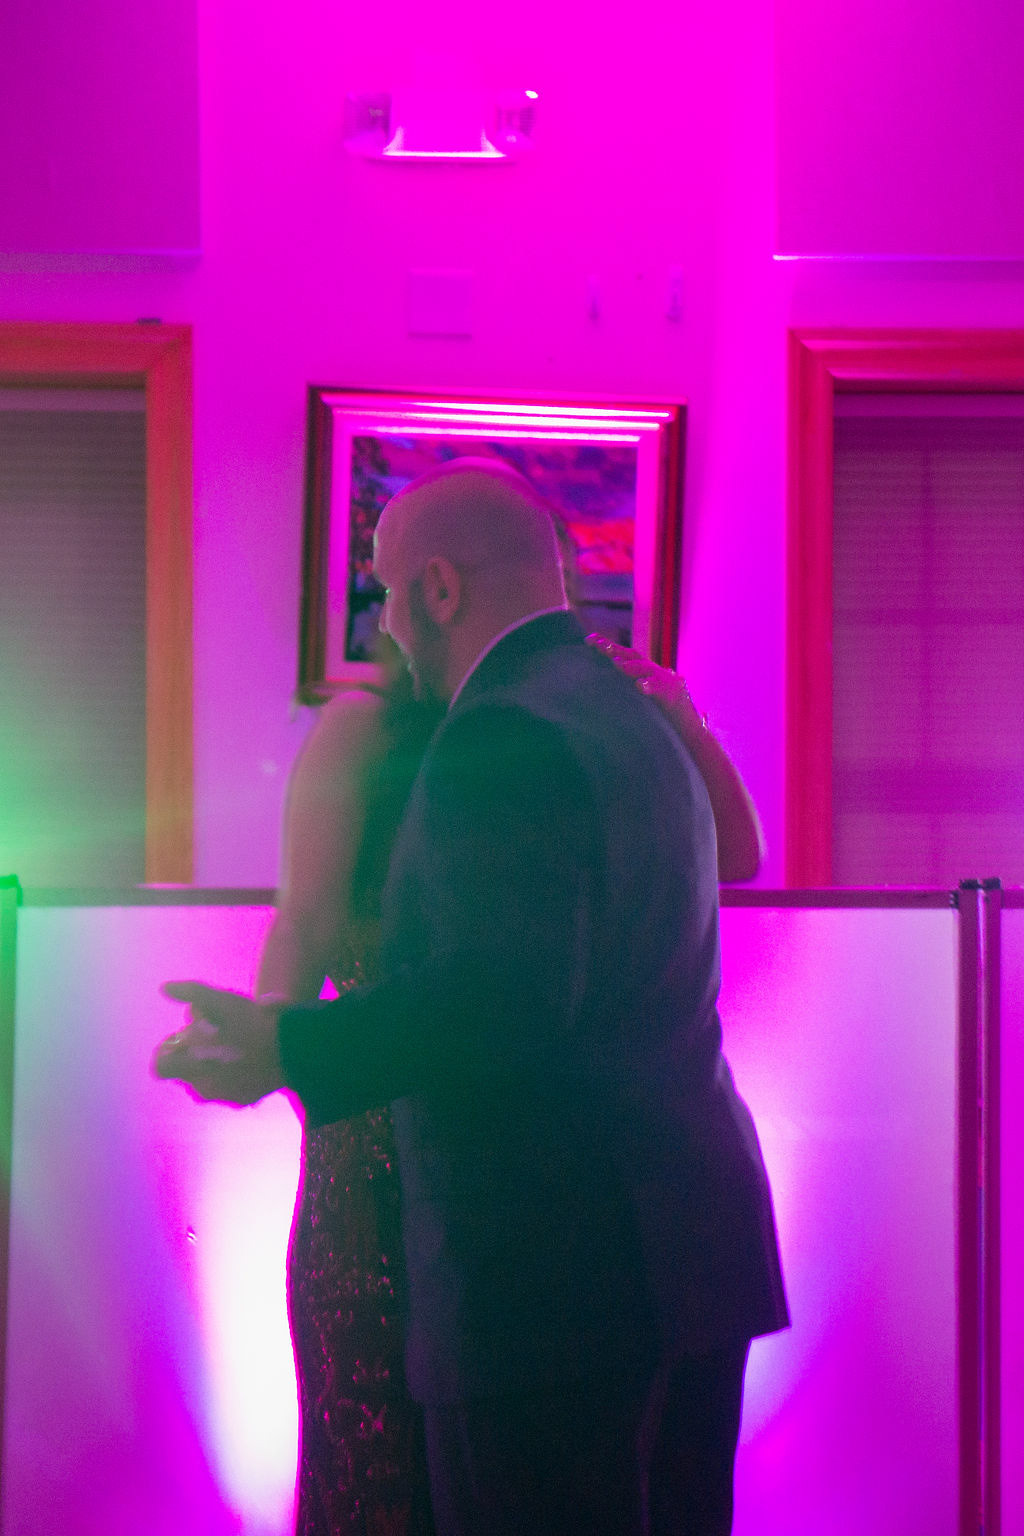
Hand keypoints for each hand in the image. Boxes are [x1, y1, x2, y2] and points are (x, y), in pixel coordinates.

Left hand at [152, 981, 284, 1105]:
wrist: (294, 1049)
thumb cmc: (253, 1024)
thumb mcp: (221, 1000)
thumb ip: (190, 993)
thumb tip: (165, 987)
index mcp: (191, 1066)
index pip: (160, 1066)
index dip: (167, 1051)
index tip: (180, 1039)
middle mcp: (203, 1088)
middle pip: (184, 1073)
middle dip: (192, 1056)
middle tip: (209, 1036)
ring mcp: (225, 1097)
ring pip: (206, 1081)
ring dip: (210, 1066)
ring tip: (230, 1045)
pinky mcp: (245, 1100)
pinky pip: (228, 1088)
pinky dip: (231, 1076)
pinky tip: (245, 1058)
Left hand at [585, 635, 701, 721]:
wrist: (688, 717)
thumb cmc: (661, 702)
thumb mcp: (641, 690)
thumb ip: (626, 681)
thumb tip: (602, 676)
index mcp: (642, 668)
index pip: (623, 654)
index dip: (607, 645)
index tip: (588, 639)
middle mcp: (651, 670)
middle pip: (632, 656)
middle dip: (615, 649)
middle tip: (599, 645)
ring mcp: (662, 679)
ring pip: (645, 668)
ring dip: (631, 665)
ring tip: (617, 663)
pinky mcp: (670, 693)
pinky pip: (658, 688)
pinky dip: (649, 685)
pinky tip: (640, 685)